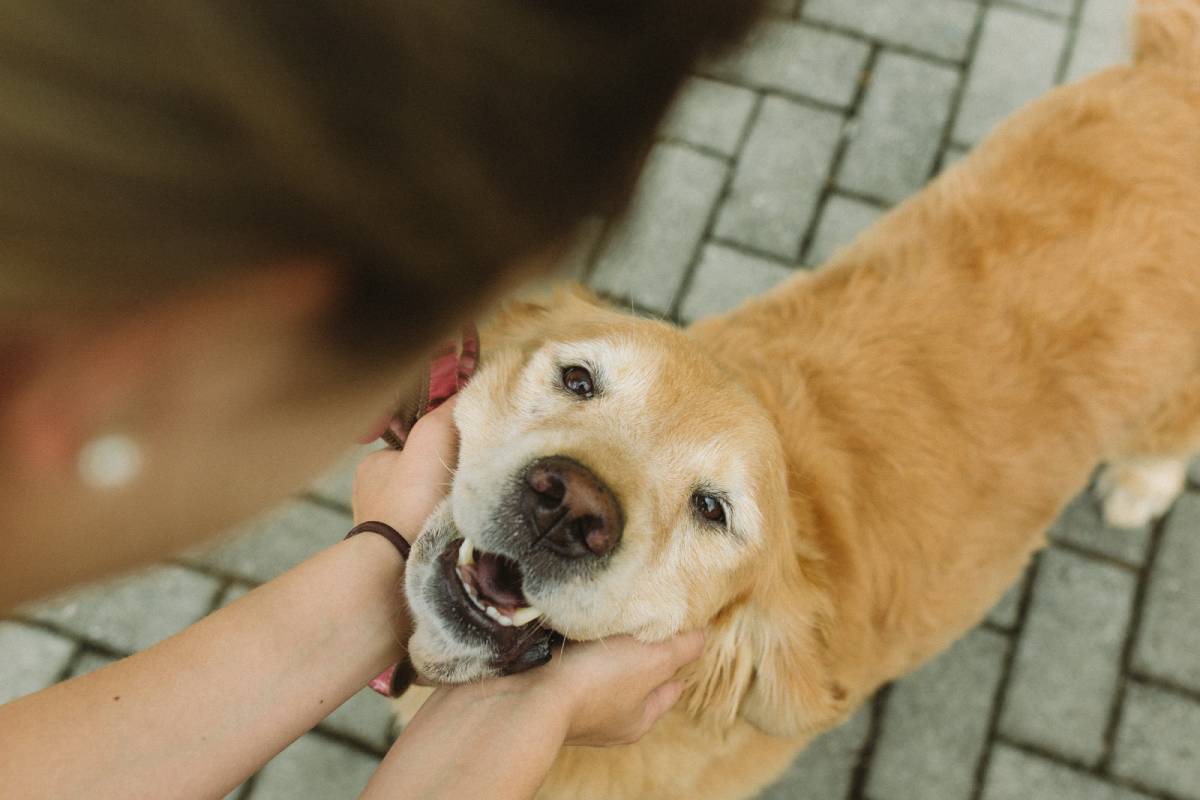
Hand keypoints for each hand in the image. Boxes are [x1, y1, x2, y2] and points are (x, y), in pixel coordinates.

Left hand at [352, 398, 458, 541]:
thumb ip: (450, 408)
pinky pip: (424, 533)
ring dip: (442, 506)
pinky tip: (453, 532)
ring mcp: (382, 528)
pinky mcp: (396, 555)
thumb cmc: (410, 495)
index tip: (462, 449)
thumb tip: (471, 391)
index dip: (441, 442)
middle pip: (420, 475)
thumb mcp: (433, 433)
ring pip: (423, 507)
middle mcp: (372, 495)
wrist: (397, 562)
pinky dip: (438, 530)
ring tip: (463, 510)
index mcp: (373, 464)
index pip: (413, 442)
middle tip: (466, 480)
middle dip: (442, 476)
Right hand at [509, 631, 705, 746]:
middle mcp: (608, 717)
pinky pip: (569, 663)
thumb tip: (704, 635)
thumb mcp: (652, 661)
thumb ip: (681, 648)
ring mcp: (575, 705)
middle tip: (646, 615)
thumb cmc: (595, 683)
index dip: (680, 660)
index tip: (683, 633)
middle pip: (635, 677)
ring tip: (610, 614)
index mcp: (639, 718)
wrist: (526, 701)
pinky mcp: (546, 688)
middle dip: (640, 649)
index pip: (671, 686)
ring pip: (601, 669)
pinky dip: (575, 645)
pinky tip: (576, 625)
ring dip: (604, 645)